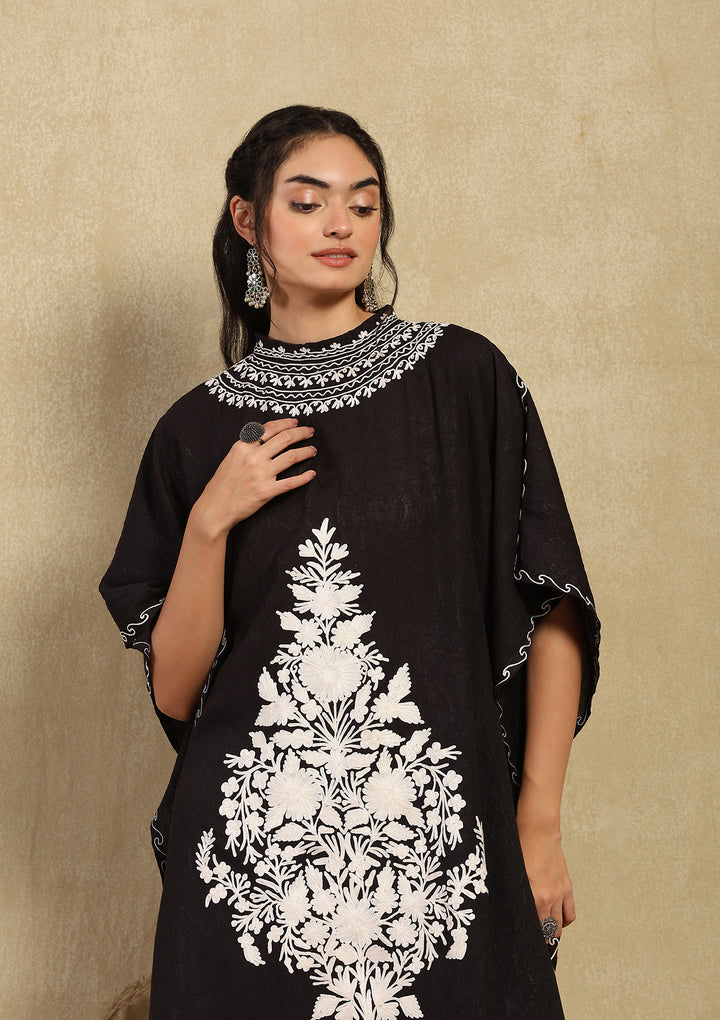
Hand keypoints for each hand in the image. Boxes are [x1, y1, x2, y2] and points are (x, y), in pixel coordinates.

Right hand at [191, 418, 315, 538]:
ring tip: (313, 450)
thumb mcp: (231, 458)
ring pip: (291, 457)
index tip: (296, 422)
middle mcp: (253, 458)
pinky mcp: (266, 492)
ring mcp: (260, 474)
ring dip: (306, 452)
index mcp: (243, 447)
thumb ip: (247, 446)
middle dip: (301, 433)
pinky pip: (291, 482)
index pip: (269, 428)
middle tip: (310, 432)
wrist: (214, 508)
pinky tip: (311, 474)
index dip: (286, 423)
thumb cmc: (222, 484)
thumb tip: (265, 437)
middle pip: (284, 439)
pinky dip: (304, 477)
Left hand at [516, 820, 575, 941]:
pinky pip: (570, 913)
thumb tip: (508, 907)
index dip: (527, 938)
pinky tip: (557, 922)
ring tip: (544, 934)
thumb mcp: (510, 872)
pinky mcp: (566, 887)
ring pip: (558, 926)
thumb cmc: (520, 847)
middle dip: (540, 939)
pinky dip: (564, 922)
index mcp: (532, 896)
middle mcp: (547, 898)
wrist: (538, 831)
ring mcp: (559, 893)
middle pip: (546, 930)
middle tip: (532, 942)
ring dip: (551, 932)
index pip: (532, 927)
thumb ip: (512, 892)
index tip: (522, 944)